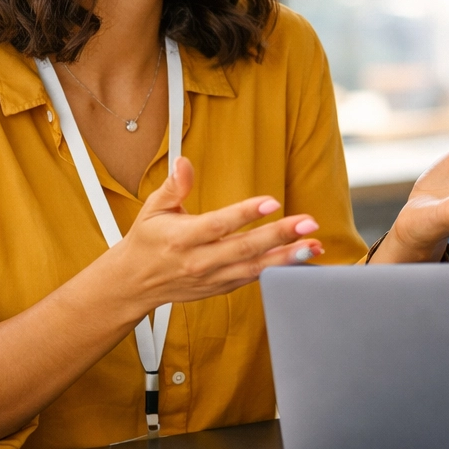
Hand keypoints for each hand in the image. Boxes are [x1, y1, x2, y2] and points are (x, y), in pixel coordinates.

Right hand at [104, 156, 322, 315]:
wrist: (134, 283)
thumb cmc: (147, 241)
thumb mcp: (153, 210)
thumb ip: (174, 186)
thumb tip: (184, 161)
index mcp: (182, 238)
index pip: (218, 225)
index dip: (246, 214)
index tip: (271, 202)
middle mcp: (199, 261)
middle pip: (245, 248)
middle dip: (279, 235)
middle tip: (308, 223)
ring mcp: (213, 278)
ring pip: (255, 268)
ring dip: (287, 257)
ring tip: (314, 245)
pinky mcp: (222, 287)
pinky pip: (254, 278)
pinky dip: (280, 271)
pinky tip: (300, 259)